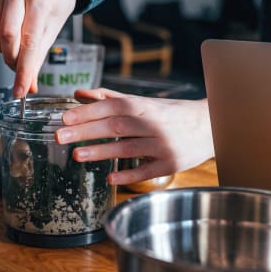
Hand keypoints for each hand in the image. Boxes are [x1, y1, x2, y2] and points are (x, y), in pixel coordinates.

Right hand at [0, 0, 85, 97]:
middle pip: (8, 37)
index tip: (20, 91)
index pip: (29, 43)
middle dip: (13, 60)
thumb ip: (38, 58)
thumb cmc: (56, 3)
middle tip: (22, 69)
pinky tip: (5, 37)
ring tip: (16, 48)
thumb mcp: (54, 29)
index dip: (24, 71)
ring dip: (2, 48)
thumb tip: (29, 86)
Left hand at [56, 88, 214, 185]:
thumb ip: (109, 98)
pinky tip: (109, 178)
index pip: (111, 106)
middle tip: (60, 137)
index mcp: (144, 106)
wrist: (210, 126)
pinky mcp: (171, 164)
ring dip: (101, 152)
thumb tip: (78, 93)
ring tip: (76, 156)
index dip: (87, 112)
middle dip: (86, 131)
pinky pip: (147, 170)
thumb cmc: (171, 113)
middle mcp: (153, 123)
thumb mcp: (143, 102)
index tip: (64, 118)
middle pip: (115, 126)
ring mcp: (162, 145)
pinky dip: (128, 175)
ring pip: (128, 148)